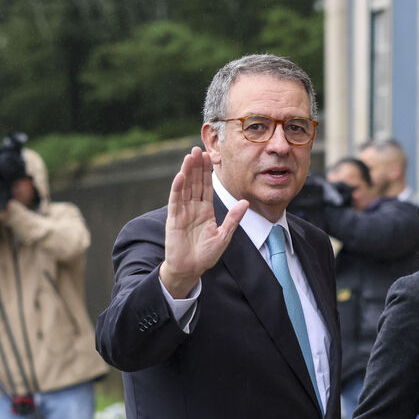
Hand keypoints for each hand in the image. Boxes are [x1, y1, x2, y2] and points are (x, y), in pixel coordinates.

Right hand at [159, 147, 247, 297]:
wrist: (190, 269)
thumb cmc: (206, 255)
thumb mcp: (224, 236)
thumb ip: (234, 219)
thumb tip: (245, 203)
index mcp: (205, 211)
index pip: (206, 187)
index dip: (207, 172)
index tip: (210, 156)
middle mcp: (193, 208)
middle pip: (195, 183)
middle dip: (197, 166)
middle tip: (198, 149)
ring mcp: (182, 212)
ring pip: (185, 187)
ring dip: (187, 172)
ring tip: (189, 156)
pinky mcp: (174, 219)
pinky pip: (176, 201)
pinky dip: (178, 188)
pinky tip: (181, 176)